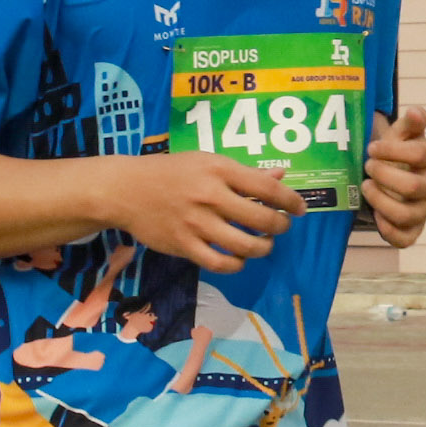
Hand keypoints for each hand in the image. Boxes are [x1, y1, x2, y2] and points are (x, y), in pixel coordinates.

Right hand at [94, 152, 301, 273]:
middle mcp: (210, 195)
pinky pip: (219, 263)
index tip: (299, 209)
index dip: (291, 202)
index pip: (267, 189)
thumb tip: (281, 178)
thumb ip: (245, 173)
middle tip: (281, 227)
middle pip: (261, 220)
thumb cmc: (171, 172)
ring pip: (244, 245)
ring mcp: (196, 223)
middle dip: (280, 227)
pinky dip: (236, 264)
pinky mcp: (183, 245)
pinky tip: (239, 258)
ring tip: (264, 245)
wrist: (126, 189)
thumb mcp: (208, 162)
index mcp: (219, 170)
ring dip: (262, 248)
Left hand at [363, 106, 425, 250]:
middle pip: (412, 186)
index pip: (420, 154)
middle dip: (384, 175)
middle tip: (367, 166)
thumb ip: (410, 123)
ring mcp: (422, 211)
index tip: (372, 148)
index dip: (392, 150)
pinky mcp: (412, 231)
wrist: (390, 175)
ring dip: (380, 201)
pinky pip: (404, 239)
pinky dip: (387, 229)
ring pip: (406, 215)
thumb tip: (416, 112)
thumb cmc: (395, 153)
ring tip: (365, 187)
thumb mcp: (401, 134)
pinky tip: (374, 215)